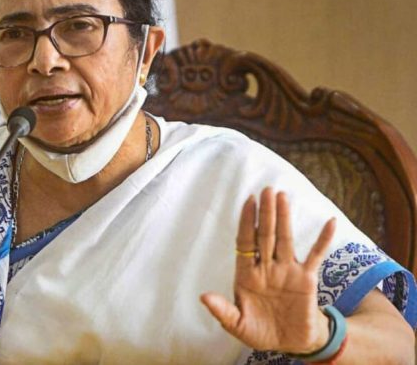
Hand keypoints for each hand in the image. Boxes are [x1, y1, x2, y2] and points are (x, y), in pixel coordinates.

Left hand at [200, 187, 335, 354]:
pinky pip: (316, 255)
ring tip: (283, 196)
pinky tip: (330, 222)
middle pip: (266, 235)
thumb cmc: (261, 331)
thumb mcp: (238, 325)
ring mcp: (287, 271)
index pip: (245, 243)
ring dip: (285, 218)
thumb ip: (222, 311)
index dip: (247, 223)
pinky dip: (324, 239)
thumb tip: (203, 297)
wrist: (290, 343)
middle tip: (266, 190)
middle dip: (266, 213)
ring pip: (286, 239)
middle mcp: (267, 267)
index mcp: (247, 274)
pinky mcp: (307, 279)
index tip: (248, 202)